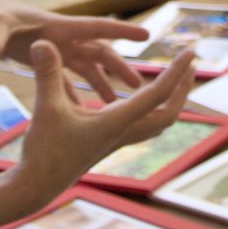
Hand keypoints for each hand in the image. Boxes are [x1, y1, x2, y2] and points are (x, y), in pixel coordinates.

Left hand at [0, 0, 145, 91]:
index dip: (121, 31)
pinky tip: (83, 111)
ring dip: (102, 83)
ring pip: (87, 67)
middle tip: (140, 86)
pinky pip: (65, 80)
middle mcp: (62, 38)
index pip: (96, 27)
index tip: (146, 35)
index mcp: (58, 27)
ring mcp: (55, 49)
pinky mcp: (45, 60)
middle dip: (119, 67)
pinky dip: (75, 94)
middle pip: (98, 52)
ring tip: (117, 103)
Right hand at [7, 42, 192, 202]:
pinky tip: (140, 98)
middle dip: (182, 89)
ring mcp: (117, 141)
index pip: (157, 95)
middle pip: (168, 114)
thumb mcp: (45, 107)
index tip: (190, 53)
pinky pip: (142, 126)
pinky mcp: (108, 143)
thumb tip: (41, 42)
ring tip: (174, 79)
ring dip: (170, 100)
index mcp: (117, 123)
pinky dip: (151, 109)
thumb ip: (47, 73)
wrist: (37, 186)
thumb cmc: (43, 152)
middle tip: (190, 65)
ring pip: (157, 122)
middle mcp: (123, 133)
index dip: (175, 72)